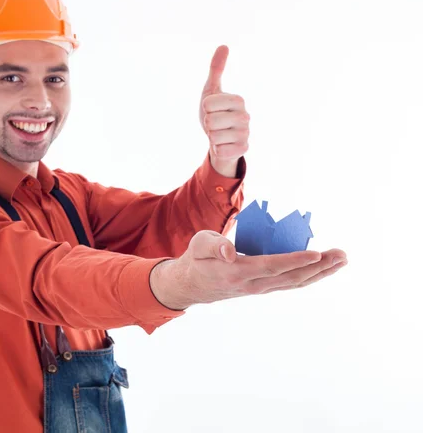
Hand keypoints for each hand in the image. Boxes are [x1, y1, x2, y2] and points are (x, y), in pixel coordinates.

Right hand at [150, 230, 347, 309]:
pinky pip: (290, 283)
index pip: (271, 266)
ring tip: (341, 260)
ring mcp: (260, 289)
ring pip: (295, 283)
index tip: (317, 254)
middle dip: (319, 267)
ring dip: (320, 273)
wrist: (192, 285)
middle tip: (342, 255)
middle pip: (291, 278)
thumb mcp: (198, 245)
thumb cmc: (197, 258)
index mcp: (237, 272)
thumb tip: (230, 251)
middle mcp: (253, 285)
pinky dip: (310, 276)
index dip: (295, 261)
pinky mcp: (263, 288)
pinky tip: (323, 268)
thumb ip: (213, 245)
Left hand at [200, 46, 249, 177]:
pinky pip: (220, 151)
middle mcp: (245, 116)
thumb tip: (224, 45)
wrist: (220, 137)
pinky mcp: (243, 150)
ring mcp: (246, 134)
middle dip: (207, 124)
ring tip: (219, 134)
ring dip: (212, 137)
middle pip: (210, 121)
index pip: (208, 103)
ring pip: (214, 137)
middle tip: (215, 124)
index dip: (205, 108)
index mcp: (238, 100)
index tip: (212, 110)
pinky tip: (224, 145)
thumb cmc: (214, 112)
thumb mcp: (211, 90)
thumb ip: (216, 69)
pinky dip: (217, 149)